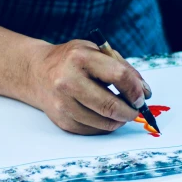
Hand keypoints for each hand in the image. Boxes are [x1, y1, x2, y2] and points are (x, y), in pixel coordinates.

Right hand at [26, 40, 151, 134]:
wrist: (37, 72)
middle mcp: (68, 81)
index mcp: (80, 58)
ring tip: (121, 112)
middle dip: (130, 111)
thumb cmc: (72, 60)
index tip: (142, 96)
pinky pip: (92, 130)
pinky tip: (104, 116)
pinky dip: (104, 125)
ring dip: (119, 120)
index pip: (119, 76)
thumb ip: (123, 68)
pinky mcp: (61, 120)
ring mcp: (63, 103)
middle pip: (110, 105)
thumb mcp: (95, 52)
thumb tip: (145, 93)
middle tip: (136, 110)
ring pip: (103, 122)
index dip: (135, 89)